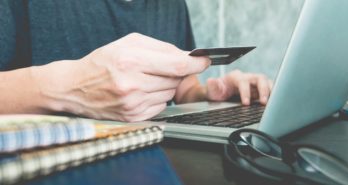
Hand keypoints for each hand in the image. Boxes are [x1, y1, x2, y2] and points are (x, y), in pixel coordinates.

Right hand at [32, 33, 209, 121]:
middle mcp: (132, 85)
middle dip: (176, 72)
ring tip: (146, 78)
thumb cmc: (102, 62)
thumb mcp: (128, 44)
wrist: (75, 88)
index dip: (196, 63)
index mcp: (131, 62)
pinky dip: (157, 96)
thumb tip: (188, 56)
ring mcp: (133, 104)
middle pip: (175, 79)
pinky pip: (161, 105)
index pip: (177, 64)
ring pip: (170, 93)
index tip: (205, 60)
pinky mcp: (134, 117)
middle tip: (161, 67)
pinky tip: (142, 90)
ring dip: (166, 84)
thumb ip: (161, 48)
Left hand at [206, 70, 272, 104]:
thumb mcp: (212, 90)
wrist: (220, 92)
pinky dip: (273, 94)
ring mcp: (254, 83)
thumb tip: (211, 81)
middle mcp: (247, 77)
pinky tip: (274, 102)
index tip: (246, 103)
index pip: (243, 82)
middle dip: (263, 90)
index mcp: (236, 77)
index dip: (246, 92)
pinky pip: (270, 88)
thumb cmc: (217, 91)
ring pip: (267, 82)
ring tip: (271, 103)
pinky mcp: (260, 88)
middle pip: (259, 78)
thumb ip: (212, 86)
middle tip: (263, 102)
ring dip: (270, 91)